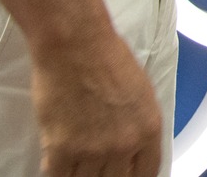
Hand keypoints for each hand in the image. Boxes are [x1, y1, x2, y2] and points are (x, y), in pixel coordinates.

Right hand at [31, 28, 162, 176]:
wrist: (75, 43)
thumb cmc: (106, 56)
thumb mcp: (141, 92)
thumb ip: (139, 126)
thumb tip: (133, 148)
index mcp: (149, 129)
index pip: (147, 174)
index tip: (125, 176)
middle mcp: (124, 145)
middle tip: (97, 168)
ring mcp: (93, 150)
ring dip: (81, 174)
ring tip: (76, 162)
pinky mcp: (62, 149)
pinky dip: (58, 174)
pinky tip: (58, 165)